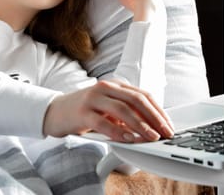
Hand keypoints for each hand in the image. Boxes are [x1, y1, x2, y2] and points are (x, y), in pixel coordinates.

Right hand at [43, 80, 173, 142]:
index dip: (158, 111)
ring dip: (140, 125)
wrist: (55, 111)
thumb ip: (126, 112)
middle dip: (154, 117)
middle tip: (164, 132)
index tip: (168, 125)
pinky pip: (104, 123)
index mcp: (114, 85)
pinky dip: (118, 132)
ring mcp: (93, 99)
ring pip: (122, 110)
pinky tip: (128, 139)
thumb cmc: (84, 111)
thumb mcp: (108, 107)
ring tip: (150, 137)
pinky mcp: (82, 113)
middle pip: (136, 100)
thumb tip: (151, 126)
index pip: (143, 95)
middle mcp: (105, 88)